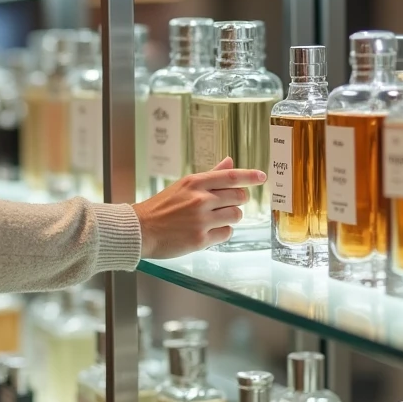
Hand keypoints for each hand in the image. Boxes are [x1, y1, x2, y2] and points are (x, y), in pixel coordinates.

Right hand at [131, 157, 265, 258]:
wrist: (140, 229)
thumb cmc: (161, 207)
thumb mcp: (183, 186)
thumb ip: (210, 175)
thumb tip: (229, 162)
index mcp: (195, 182)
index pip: (230, 176)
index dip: (249, 176)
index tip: (262, 177)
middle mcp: (200, 199)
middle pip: (239, 197)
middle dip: (238, 201)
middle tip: (227, 205)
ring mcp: (201, 220)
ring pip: (236, 215)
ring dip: (230, 217)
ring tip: (215, 219)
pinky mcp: (200, 239)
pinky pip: (226, 233)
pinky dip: (221, 232)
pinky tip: (208, 231)